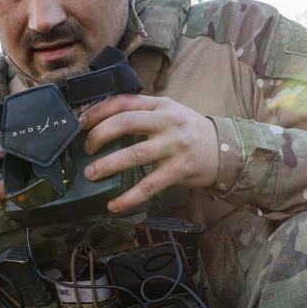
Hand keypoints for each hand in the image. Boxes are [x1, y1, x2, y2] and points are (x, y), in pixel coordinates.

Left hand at [79, 94, 218, 212]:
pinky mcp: (179, 170)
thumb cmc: (188, 131)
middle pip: (126, 123)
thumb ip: (142, 114)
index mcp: (160, 105)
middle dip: (100, 135)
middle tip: (87, 148)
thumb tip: (102, 123)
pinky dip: (129, 197)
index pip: (124, 102)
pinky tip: (114, 205)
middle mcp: (167, 122)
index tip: (81, 123)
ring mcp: (174, 146)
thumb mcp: (168, 112)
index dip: (99, 111)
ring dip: (109, 165)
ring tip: (91, 174)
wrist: (225, 149)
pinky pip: (150, 185)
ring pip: (135, 154)